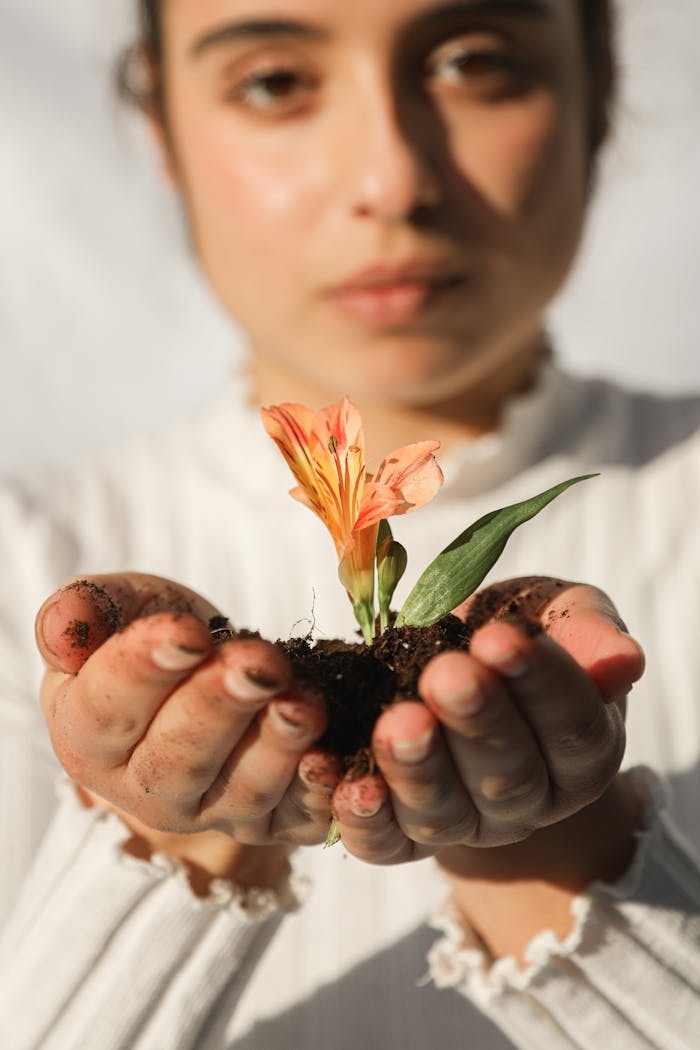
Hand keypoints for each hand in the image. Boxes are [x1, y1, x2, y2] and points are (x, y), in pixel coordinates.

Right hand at [37, 574, 339, 853]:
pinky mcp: (273, 820)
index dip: (145, 670)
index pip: (109, 709)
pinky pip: (297, 819)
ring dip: (276, 747)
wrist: (210, 667)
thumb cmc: (156, 633)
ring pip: (242, 792)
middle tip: (256, 663)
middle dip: (220, 709)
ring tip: (303, 702)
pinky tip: (334, 759)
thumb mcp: (120, 608)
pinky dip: (318, 794)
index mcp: (89, 737)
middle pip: (178, 759)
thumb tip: (63, 625)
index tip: (186, 632)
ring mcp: (213, 811)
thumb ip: (87, 612)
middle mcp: (146, 789)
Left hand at [330, 578, 644, 864]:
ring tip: (398, 721)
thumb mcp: (554, 613)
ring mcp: (465, 826)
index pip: (570, 723)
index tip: (501, 638)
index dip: (539, 682)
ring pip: (445, 813)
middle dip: (475, 722)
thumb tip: (622, 660)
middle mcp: (528, 801)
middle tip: (446, 674)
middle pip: (507, 774)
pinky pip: (384, 843)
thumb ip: (585, 629)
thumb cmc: (508, 633)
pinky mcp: (402, 838)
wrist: (453, 672)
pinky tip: (348, 783)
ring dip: (418, 769)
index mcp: (580, 750)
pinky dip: (364, 818)